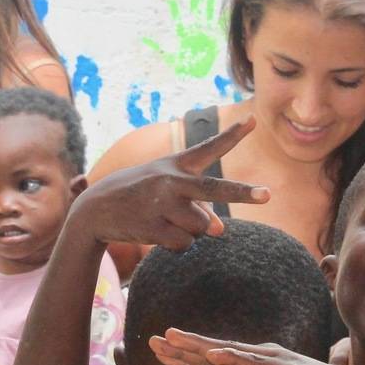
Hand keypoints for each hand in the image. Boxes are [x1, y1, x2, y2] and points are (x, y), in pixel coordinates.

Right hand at [72, 117, 267, 250]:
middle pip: (214, 189)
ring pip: (201, 227)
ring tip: (166, 222)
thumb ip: (198, 207)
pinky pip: (185, 243)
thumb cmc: (138, 196)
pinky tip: (157, 233)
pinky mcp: (153, 226)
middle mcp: (171, 181)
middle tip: (268, 195)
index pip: (208, 148)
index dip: (233, 134)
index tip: (254, 120)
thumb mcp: (165, 191)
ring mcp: (162, 204)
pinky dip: (178, 245)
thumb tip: (220, 230)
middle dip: (243, 193)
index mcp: (176, 165)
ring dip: (192, 231)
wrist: (95, 209)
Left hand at [147, 328, 357, 364]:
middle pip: (212, 355)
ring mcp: (268, 362)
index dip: (185, 360)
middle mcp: (256, 361)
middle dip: (181, 348)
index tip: (161, 353)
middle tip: (153, 340)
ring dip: (198, 347)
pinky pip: (253, 364)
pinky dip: (232, 358)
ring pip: (226, 353)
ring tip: (173, 339)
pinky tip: (212, 355)